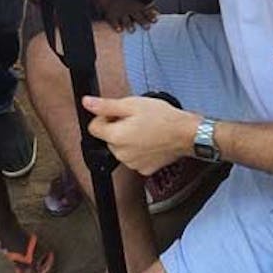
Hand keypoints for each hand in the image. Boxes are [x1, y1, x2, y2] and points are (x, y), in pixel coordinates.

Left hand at [83, 95, 199, 175]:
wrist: (185, 134)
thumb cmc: (163, 118)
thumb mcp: (133, 104)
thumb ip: (107, 105)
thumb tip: (87, 102)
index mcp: (115, 137)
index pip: (94, 127)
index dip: (105, 116)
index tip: (118, 113)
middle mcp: (120, 154)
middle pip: (108, 138)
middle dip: (118, 128)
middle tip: (136, 119)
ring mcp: (132, 164)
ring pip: (121, 148)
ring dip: (128, 139)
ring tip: (146, 129)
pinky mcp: (143, 169)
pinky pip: (134, 158)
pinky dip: (139, 150)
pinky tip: (150, 140)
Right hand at [102, 0, 156, 31]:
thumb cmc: (128, 4)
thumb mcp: (138, 4)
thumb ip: (148, 8)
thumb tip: (158, 11)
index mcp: (137, 7)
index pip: (145, 12)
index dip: (150, 16)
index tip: (155, 21)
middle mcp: (130, 10)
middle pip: (137, 16)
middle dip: (142, 21)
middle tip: (147, 28)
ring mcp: (121, 14)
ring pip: (126, 20)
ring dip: (130, 25)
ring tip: (133, 31)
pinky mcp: (112, 17)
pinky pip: (114, 22)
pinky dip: (117, 26)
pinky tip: (120, 30)